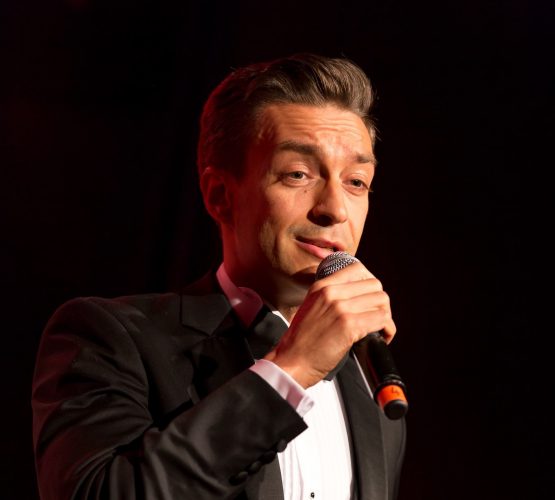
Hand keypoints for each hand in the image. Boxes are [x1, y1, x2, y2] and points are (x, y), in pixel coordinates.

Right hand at [264, 261, 395, 387]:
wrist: (290, 361)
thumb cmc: (301, 341)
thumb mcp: (311, 307)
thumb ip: (330, 298)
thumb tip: (357, 298)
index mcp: (321, 286)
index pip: (357, 269)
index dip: (369, 284)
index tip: (370, 299)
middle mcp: (331, 293)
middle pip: (374, 285)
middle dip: (380, 302)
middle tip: (376, 317)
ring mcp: (341, 308)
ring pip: (381, 301)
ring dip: (385, 316)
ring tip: (379, 329)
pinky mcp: (349, 325)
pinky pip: (382, 320)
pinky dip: (387, 330)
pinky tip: (381, 338)